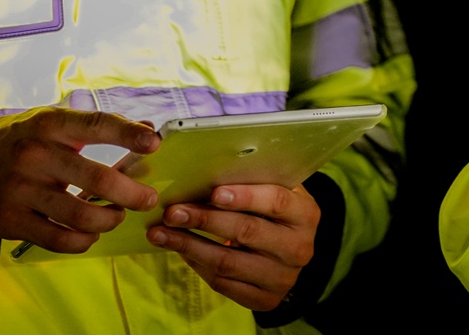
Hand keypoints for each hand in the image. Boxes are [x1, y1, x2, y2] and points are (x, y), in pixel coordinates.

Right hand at [0, 108, 160, 251]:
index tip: (154, 144)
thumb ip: (94, 127)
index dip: (128, 134)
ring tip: (114, 218)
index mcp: (49, 124)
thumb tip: (147, 128)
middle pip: (97, 179)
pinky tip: (88, 236)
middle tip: (146, 200)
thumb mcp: (48, 122)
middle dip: (130, 194)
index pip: (96, 125)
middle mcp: (35, 154)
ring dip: (108, 221)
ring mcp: (20, 189)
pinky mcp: (9, 220)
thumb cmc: (14, 141)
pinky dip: (82, 241)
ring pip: (81, 216)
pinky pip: (58, 239)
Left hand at [148, 182, 320, 311]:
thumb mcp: (276, 191)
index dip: (245, 196)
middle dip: (205, 220)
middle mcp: (299, 248)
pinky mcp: (265, 300)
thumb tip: (206, 169)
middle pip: (247, 232)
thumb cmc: (274, 211)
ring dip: (190, 246)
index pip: (276, 202)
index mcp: (306, 214)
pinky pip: (223, 284)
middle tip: (173, 212)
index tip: (213, 193)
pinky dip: (197, 265)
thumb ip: (254, 181)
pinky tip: (181, 250)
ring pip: (229, 262)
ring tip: (162, 233)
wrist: (290, 253)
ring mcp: (283, 278)